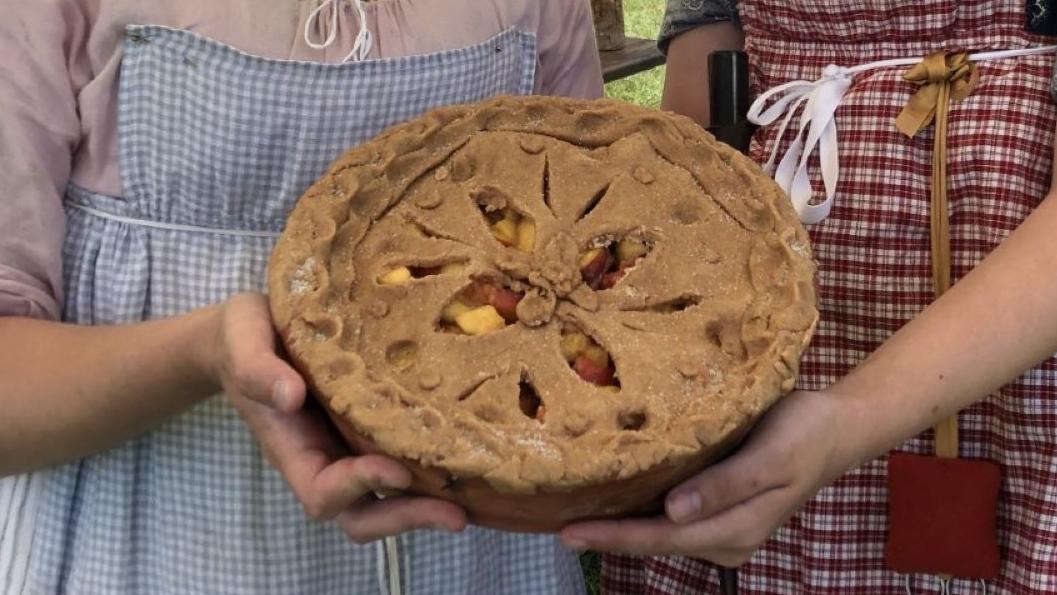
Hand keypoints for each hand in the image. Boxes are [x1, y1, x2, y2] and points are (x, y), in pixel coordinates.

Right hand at [209, 293, 467, 541]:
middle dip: (406, 518)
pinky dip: (434, 465)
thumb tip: (290, 396)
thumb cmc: (243, 337)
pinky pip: (405, 457)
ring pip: (388, 497)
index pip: (323, 492)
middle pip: (362, 514)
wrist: (252, 329)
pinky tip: (470, 452)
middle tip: (456, 515)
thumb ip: (256, 370)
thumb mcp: (242, 342)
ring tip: (473, 497)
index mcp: (293, 448)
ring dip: (427, 503)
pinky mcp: (376, 425)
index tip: (395, 471)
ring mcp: (352, 446)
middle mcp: (326, 457)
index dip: (358, 487)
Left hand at [560, 389, 852, 566]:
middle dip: (606, 533)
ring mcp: (721, 527)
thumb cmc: (803, 434)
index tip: (570, 531)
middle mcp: (725, 538)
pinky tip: (613, 492)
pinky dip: (640, 507)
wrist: (835, 427)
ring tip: (572, 505)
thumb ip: (724, 486)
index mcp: (736, 530)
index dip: (614, 536)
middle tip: (554, 521)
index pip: (662, 538)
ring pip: (660, 530)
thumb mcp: (769, 456)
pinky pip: (671, 515)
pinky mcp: (718, 509)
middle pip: (654, 540)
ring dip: (620, 522)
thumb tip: (674, 514)